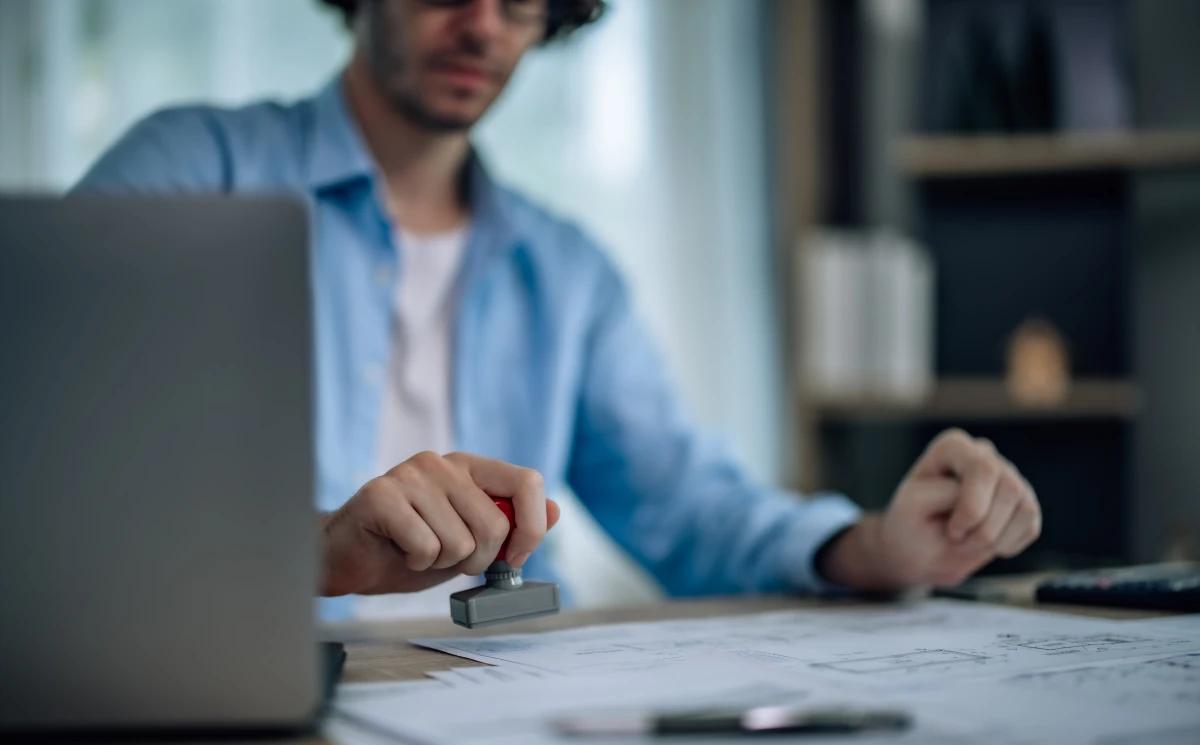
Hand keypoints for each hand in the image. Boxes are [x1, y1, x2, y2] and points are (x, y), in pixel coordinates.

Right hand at [319, 451, 560, 595]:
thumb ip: (511, 526)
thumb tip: (555, 511)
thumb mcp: (470, 541)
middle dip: (476, 560)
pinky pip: (426, 547)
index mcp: (469, 467)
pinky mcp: (380, 495)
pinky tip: (398, 549)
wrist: (348, 558)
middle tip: (446, 558)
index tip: (514, 558)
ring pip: (460, 542)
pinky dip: (416, 563)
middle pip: (495, 524)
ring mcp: (410, 475)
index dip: (531, 527)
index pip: (526, 481)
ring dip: (442, 563)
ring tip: (417, 550)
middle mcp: (442, 463)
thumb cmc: (409, 548)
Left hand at [819, 428, 1040, 590]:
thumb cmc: (912, 523)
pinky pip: (1031, 527)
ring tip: (967, 542)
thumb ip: (942, 493)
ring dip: (995, 540)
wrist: (920, 551)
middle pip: (1010, 488)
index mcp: (953, 447)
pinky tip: (983, 545)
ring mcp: (1008, 478)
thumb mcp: (910, 507)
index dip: (973, 507)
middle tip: (956, 539)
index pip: (983, 468)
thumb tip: (985, 496)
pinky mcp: (1022, 504)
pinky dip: (1007, 545)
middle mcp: (985, 455)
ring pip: (1026, 508)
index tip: (952, 530)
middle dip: (984, 528)